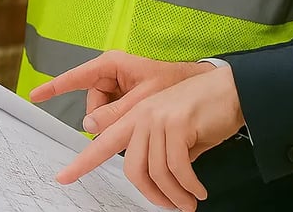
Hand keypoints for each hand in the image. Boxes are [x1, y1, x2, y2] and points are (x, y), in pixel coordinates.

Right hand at [30, 50, 210, 134]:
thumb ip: (116, 113)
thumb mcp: (144, 99)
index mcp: (111, 65)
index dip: (54, 87)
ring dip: (116, 122)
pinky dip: (122, 122)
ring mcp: (118, 86)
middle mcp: (111, 74)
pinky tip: (139, 123)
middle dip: (105, 117)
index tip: (35, 96)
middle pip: (93, 102)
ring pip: (103, 112)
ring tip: (140, 121)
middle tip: (126, 124)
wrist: (200, 86)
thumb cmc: (174, 84)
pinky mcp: (126, 97)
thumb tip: (89, 125)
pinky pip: (114, 113)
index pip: (76, 77)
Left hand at [59, 67, 243, 210]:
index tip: (63, 177)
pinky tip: (198, 190)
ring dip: (175, 195)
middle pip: (131, 168)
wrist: (229, 91)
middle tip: (170, 206)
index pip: (102, 143)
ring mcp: (157, 117)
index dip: (81, 163)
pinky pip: (178, 168)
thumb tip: (156, 179)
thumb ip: (157, 150)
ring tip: (189, 201)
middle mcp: (141, 116)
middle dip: (151, 195)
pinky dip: (189, 186)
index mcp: (135, 117)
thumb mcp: (174, 134)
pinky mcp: (177, 122)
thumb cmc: (203, 113)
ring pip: (155, 171)